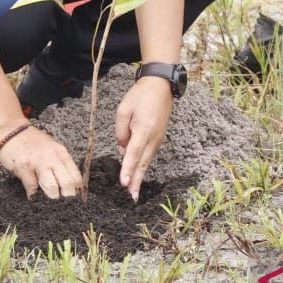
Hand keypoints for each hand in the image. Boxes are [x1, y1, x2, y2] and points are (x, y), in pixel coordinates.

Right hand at [0, 125, 80, 198]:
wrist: (10, 131)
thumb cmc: (33, 142)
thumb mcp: (52, 148)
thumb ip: (60, 163)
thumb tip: (69, 185)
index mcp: (61, 153)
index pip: (76, 176)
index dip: (76, 191)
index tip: (72, 197)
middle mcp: (52, 157)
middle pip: (67, 183)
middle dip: (65, 196)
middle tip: (60, 200)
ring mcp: (38, 162)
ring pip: (52, 187)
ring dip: (50, 196)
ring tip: (47, 197)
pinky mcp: (23, 167)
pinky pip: (32, 187)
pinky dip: (33, 195)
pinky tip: (33, 195)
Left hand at [114, 76, 173, 202]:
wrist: (161, 85)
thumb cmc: (140, 95)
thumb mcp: (124, 110)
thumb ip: (121, 131)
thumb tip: (122, 148)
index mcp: (144, 129)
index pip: (133, 153)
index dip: (128, 169)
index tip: (123, 183)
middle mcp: (153, 137)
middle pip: (143, 163)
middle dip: (136, 180)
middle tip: (132, 197)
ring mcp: (158, 139)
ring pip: (147, 160)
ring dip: (140, 175)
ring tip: (133, 190)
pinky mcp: (158, 138)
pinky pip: (149, 154)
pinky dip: (143, 165)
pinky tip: (137, 173)